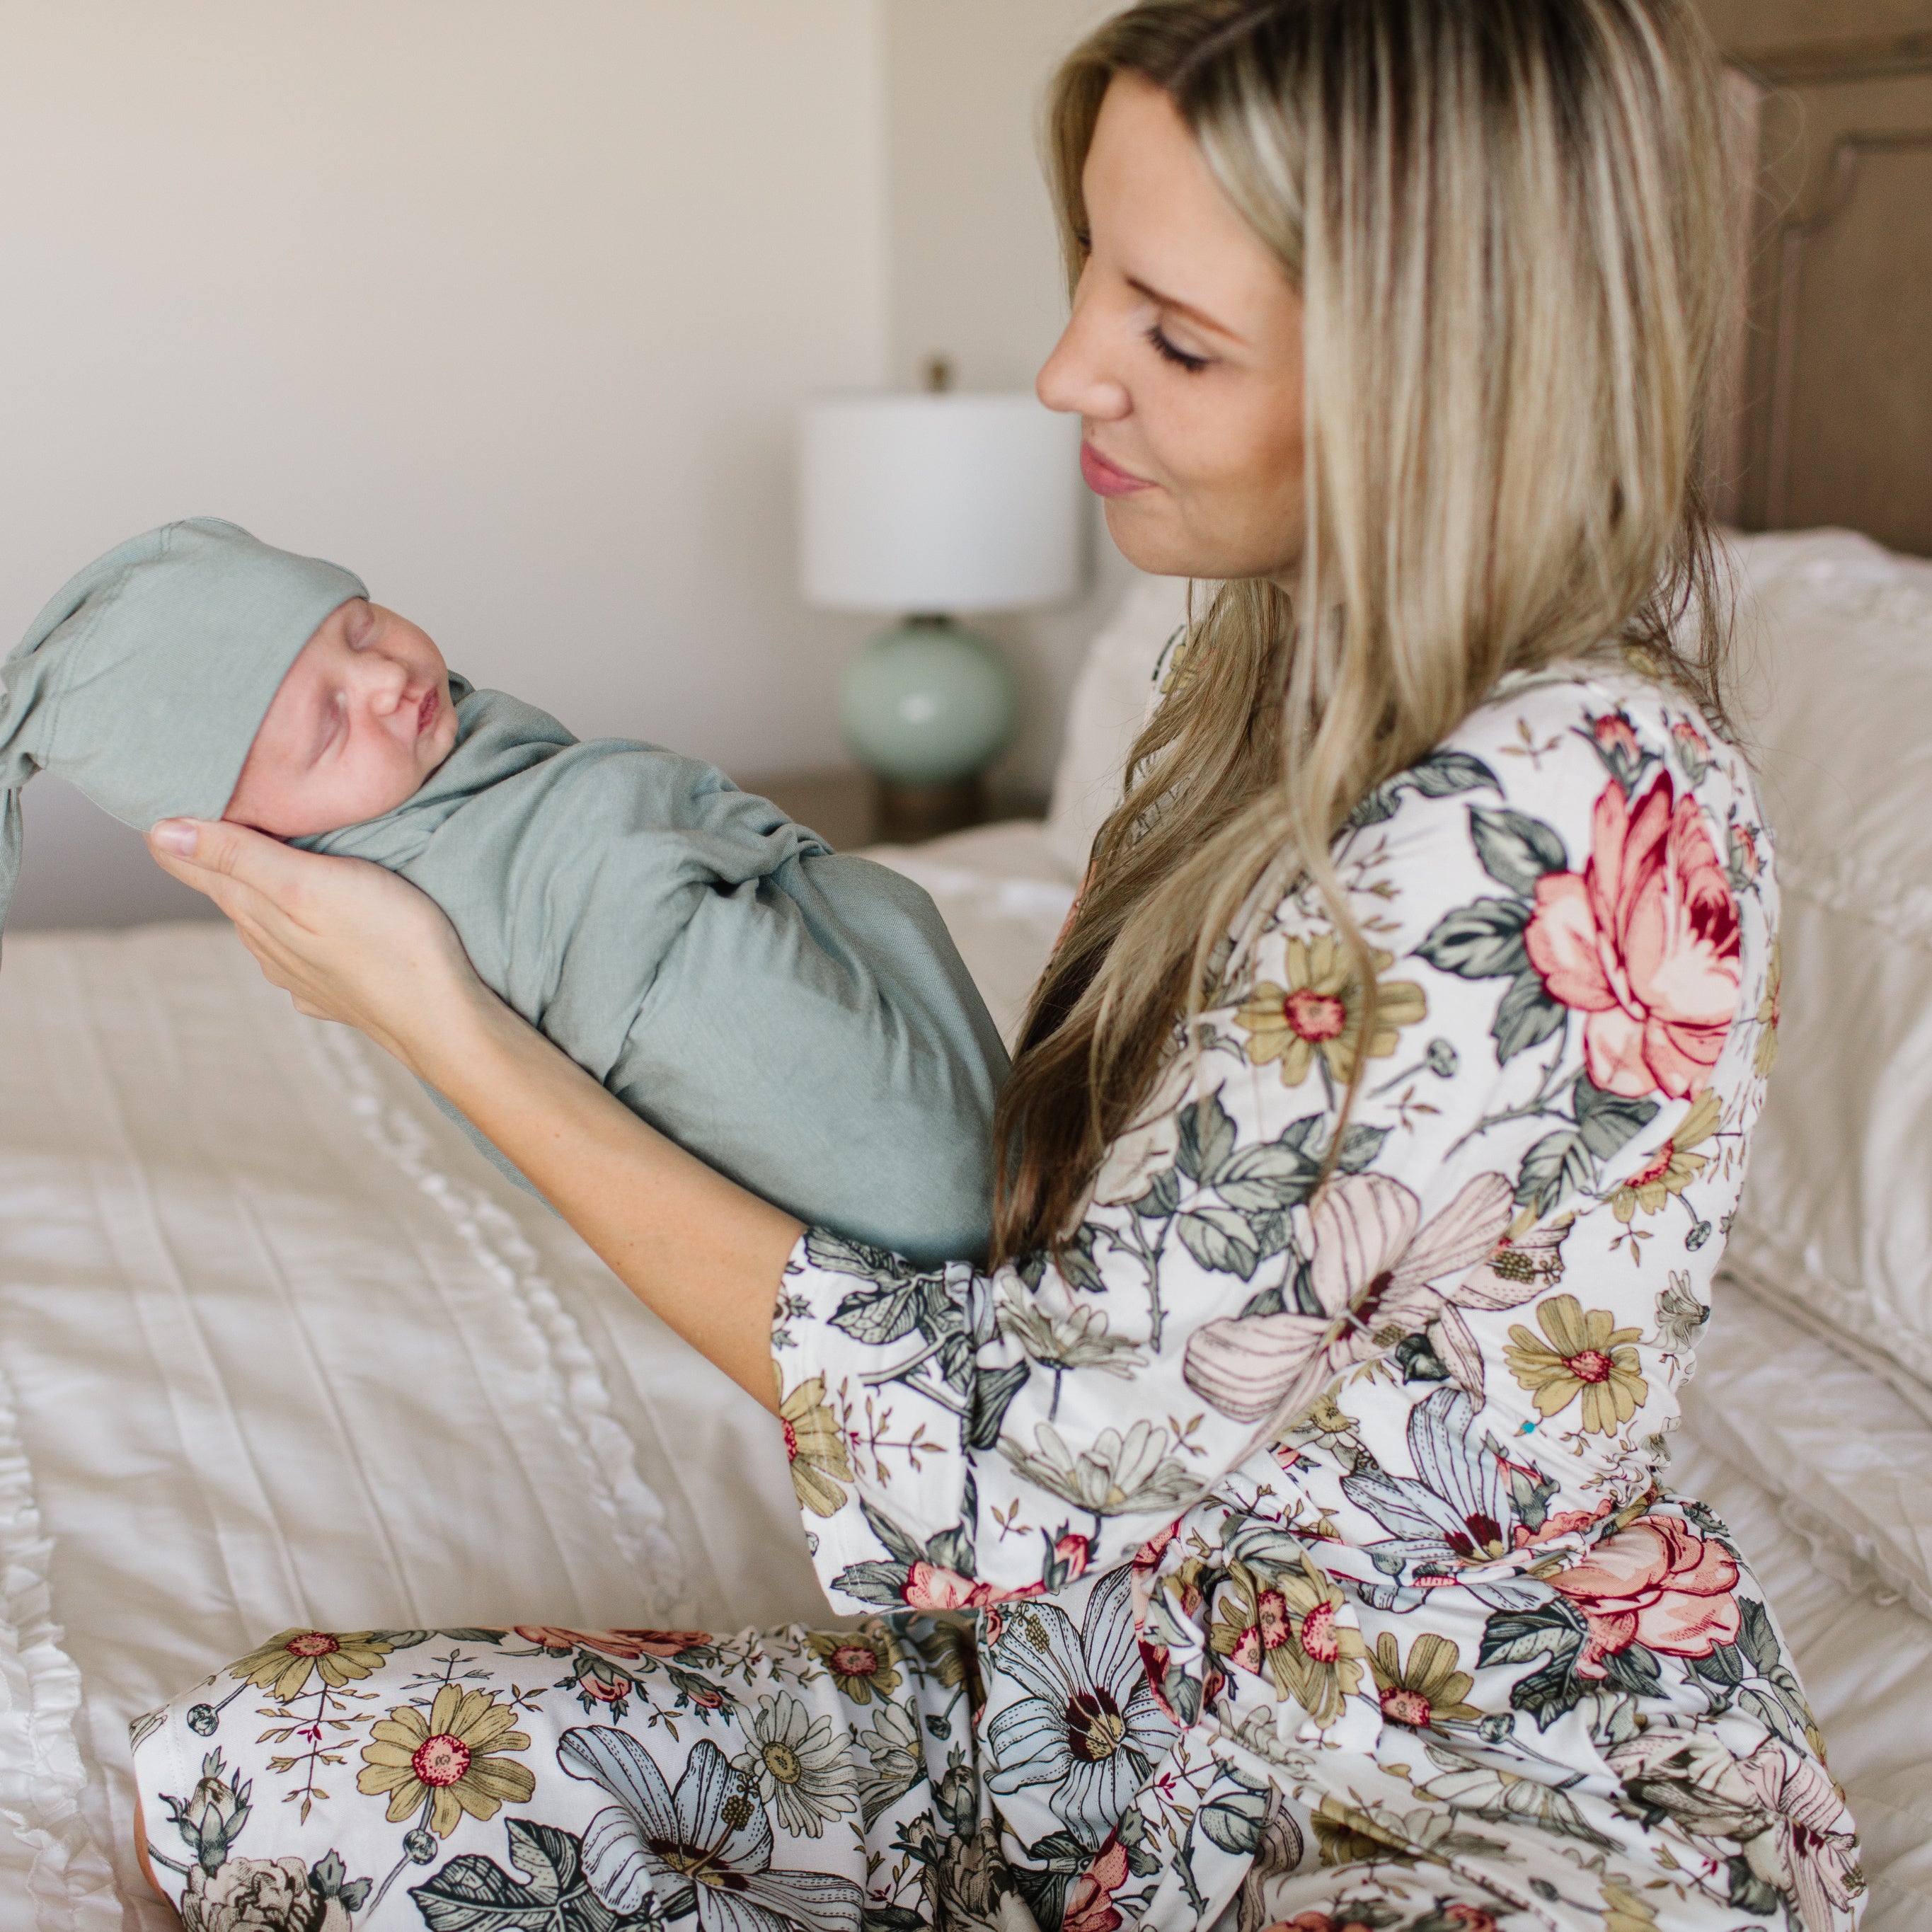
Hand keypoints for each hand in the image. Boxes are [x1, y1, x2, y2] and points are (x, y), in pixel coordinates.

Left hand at [147, 817, 488, 1077]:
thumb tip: (159, 832)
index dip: (179, 827)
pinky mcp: (335, 994)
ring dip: (264, 890)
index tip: (177, 791)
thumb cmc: (388, 940)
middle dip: (221, 852)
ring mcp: (300, 975)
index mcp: (253, 912)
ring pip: (265, 922)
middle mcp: (266, 946)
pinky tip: (320, 923)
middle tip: (226, 804)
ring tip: (276, 855)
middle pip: (228, 889)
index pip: (192, 863)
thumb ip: (239, 856)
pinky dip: (300, 929)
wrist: (445, 1020)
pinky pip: (301, 954)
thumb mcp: (309, 883)